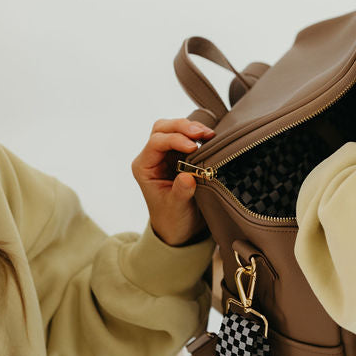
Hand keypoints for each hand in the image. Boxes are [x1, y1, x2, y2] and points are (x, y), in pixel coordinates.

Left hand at [131, 118, 215, 245]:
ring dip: (192, 128)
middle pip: (162, 128)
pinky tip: (210, 138)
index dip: (175, 140)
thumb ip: (180, 192)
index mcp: (144, 168)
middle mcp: (153, 157)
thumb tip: (188, 176)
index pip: (156, 143)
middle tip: (203, 133)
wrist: (180, 228)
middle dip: (182, 127)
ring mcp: (167, 154)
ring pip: (174, 128)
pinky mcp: (181, 155)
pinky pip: (187, 136)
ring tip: (209, 134)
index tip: (193, 147)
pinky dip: (198, 134)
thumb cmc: (172, 219)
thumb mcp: (176, 208)